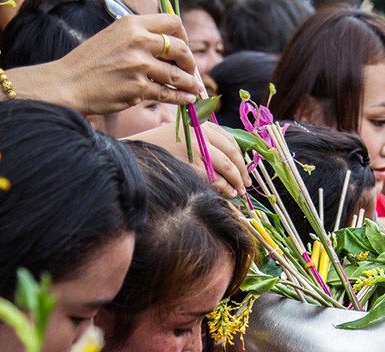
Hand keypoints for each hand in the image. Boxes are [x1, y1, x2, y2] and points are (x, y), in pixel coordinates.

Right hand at [43, 14, 202, 114]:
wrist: (68, 83)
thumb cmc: (89, 63)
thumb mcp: (113, 37)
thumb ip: (139, 38)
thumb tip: (168, 47)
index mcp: (131, 24)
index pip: (172, 23)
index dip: (184, 36)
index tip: (185, 47)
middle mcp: (138, 41)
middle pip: (181, 49)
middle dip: (191, 62)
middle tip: (191, 71)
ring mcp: (139, 66)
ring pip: (178, 75)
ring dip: (190, 83)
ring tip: (194, 88)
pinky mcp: (139, 88)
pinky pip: (169, 94)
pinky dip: (181, 98)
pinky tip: (187, 99)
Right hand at [131, 121, 249, 195]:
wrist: (138, 155)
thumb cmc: (161, 148)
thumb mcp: (183, 135)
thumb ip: (204, 142)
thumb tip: (231, 161)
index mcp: (201, 125)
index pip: (230, 140)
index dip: (240, 156)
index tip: (245, 168)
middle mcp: (201, 134)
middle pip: (232, 153)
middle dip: (242, 170)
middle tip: (246, 183)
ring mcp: (197, 150)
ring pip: (227, 167)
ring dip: (236, 181)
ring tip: (239, 190)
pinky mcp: (193, 165)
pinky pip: (216, 179)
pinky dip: (225, 187)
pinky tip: (229, 193)